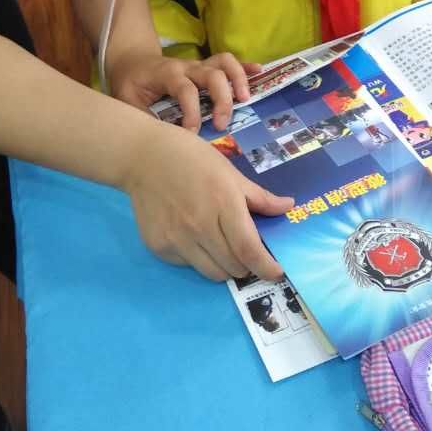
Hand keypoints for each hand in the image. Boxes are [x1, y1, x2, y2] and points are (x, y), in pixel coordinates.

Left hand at [109, 49, 257, 130]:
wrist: (131, 60)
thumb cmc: (130, 83)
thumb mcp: (126, 100)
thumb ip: (141, 117)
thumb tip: (159, 139)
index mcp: (167, 74)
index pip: (185, 90)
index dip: (191, 113)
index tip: (191, 134)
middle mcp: (186, 67)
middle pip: (212, 74)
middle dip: (221, 99)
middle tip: (222, 124)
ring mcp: (198, 65)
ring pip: (224, 62)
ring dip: (238, 79)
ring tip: (245, 100)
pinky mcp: (205, 67)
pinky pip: (228, 62)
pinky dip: (245, 67)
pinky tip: (260, 73)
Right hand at [124, 122, 290, 280]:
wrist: (143, 156)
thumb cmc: (191, 158)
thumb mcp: (229, 171)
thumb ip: (259, 196)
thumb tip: (288, 207)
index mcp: (223, 203)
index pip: (249, 249)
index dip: (266, 266)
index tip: (276, 272)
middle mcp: (200, 225)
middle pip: (233, 266)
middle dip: (247, 265)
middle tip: (246, 252)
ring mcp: (177, 239)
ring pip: (212, 273)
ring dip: (225, 266)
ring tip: (222, 247)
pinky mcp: (159, 246)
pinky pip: (189, 265)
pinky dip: (199, 258)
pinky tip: (195, 237)